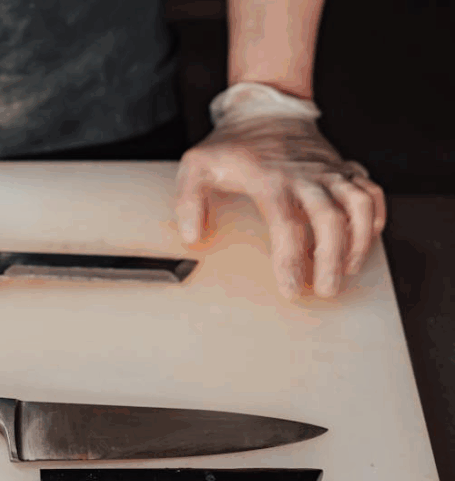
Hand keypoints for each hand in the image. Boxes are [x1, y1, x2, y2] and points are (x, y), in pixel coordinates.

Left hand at [175, 83, 385, 299]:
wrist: (266, 108)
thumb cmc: (232, 145)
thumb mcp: (197, 166)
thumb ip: (188, 201)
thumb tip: (193, 237)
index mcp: (270, 179)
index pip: (286, 223)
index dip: (291, 259)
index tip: (291, 289)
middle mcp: (306, 176)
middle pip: (329, 219)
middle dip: (331, 259)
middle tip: (325, 290)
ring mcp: (329, 171)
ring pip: (358, 205)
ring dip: (358, 241)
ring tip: (347, 271)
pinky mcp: (344, 168)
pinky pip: (371, 192)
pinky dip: (374, 217)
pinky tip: (363, 240)